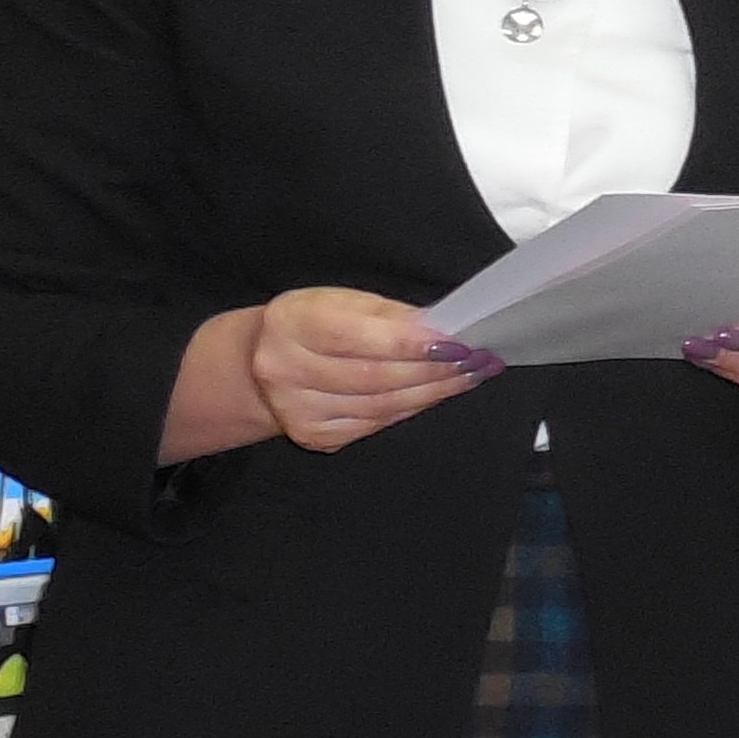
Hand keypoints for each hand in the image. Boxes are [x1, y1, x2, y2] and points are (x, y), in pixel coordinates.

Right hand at [243, 286, 498, 453]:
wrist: (260, 363)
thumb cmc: (311, 323)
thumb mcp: (340, 300)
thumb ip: (387, 314)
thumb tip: (441, 329)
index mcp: (291, 325)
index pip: (358, 338)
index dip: (410, 344)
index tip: (456, 342)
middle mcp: (286, 371)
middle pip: (375, 378)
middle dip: (434, 370)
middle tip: (478, 360)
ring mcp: (298, 411)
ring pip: (381, 405)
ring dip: (433, 391)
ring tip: (470, 375)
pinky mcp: (315, 437)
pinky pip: (376, 423)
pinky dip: (412, 407)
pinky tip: (436, 394)